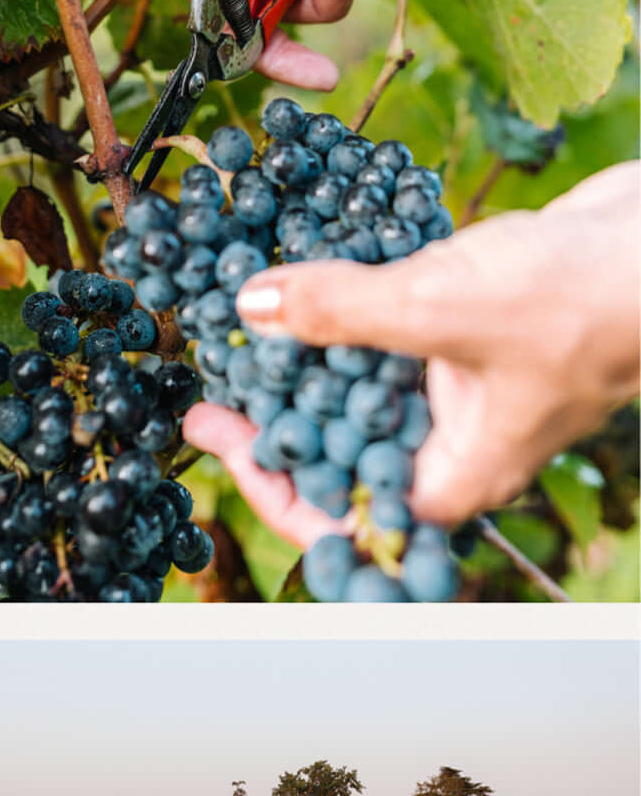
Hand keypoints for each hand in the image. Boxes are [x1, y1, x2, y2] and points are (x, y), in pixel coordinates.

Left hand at [188, 168, 640, 529]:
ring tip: (242, 326)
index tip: (222, 442)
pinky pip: (394, 333)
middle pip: (347, 452)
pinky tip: (305, 276)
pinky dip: (350, 311)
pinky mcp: (473, 328)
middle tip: (213, 386)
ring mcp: (468, 382)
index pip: (354, 518)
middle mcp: (462, 435)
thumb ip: (340, 311)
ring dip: (308, 362)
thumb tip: (250, 310)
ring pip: (366, 388)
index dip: (279, 493)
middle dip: (279, 422)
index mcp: (463, 469)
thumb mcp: (437, 304)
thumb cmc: (581, 298)